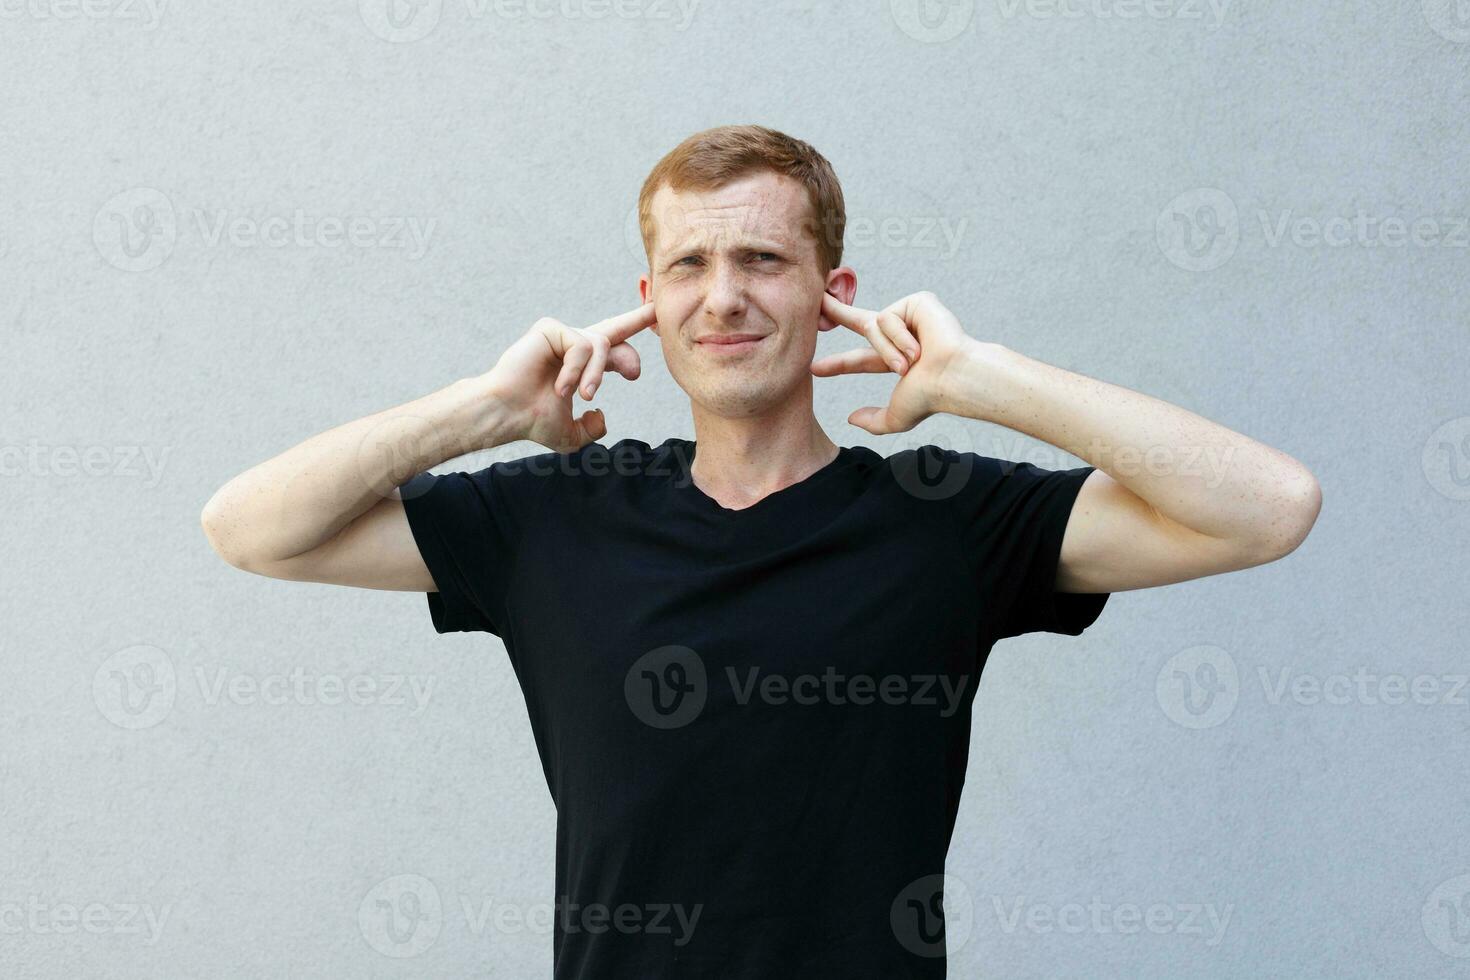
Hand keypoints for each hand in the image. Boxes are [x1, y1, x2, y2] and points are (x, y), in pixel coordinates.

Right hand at [484, 303, 656, 451]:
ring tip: (582, 396)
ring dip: (595, 375)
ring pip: (601, 346)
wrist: (506, 414)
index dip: (633, 347)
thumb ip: (591, 429)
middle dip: (639, 319)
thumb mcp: (571, 434)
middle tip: (656, 313)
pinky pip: (582, 346)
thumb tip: (601, 415)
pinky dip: (576, 370)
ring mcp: (563, 335)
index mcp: (582, 366)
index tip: (653, 337)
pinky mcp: (552, 328)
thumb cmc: (531, 422)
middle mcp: (574, 347)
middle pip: (615, 328)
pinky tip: (560, 386)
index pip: (615, 350)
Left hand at [812, 291, 979, 433]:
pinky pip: (888, 316)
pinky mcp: (918, 302)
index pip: (861, 360)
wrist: (951, 378)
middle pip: (862, 323)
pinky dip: (898, 335)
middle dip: (838, 312)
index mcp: (898, 360)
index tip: (815, 368)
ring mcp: (911, 317)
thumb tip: (851, 419)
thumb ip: (874, 421)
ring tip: (910, 362)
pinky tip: (919, 344)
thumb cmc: (930, 397)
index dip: (839, 364)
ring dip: (887, 350)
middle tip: (817, 300)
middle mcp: (904, 337)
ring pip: (873, 326)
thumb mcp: (897, 417)